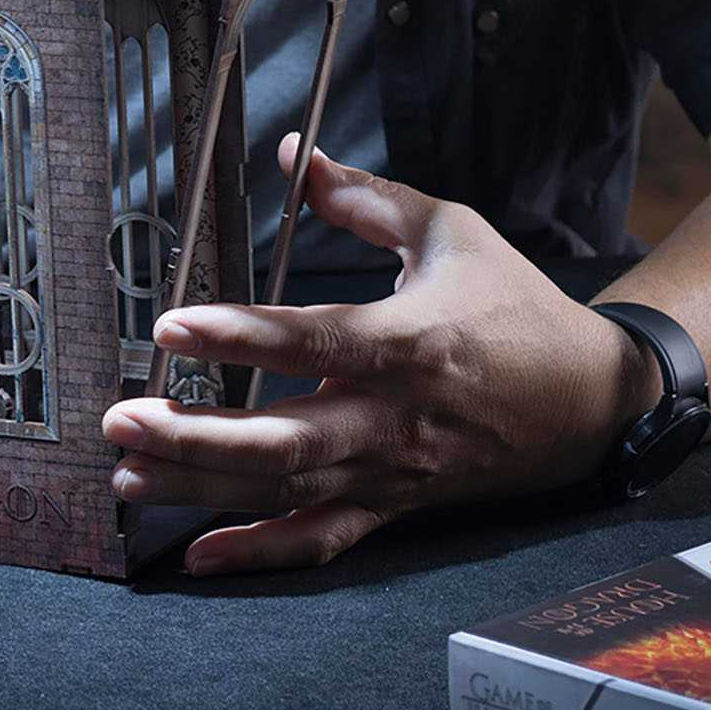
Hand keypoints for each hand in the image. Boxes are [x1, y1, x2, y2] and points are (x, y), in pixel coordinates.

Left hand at [104, 134, 653, 575]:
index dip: (237, 335)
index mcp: (409, 340)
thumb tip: (294, 156)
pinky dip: (261, 553)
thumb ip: (366, 196)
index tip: (169, 326)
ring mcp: (393, 471)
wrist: (590, 399)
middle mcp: (395, 417)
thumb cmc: (516, 305)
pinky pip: (322, 539)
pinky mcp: (396, 505)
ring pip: (287, 494)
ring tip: (126, 474)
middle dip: (193, 436)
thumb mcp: (452, 231)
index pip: (310, 339)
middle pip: (284, 440)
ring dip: (201, 489)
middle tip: (120, 418)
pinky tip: (196, 553)